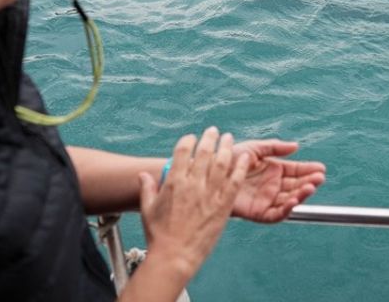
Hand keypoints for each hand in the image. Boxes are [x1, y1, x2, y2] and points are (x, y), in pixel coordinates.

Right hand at [138, 128, 248, 280]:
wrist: (174, 256)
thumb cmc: (159, 235)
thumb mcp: (148, 209)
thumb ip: (147, 188)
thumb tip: (143, 174)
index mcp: (174, 182)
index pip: (182, 151)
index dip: (188, 141)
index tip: (192, 138)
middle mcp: (193, 184)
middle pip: (204, 152)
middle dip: (209, 138)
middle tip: (213, 131)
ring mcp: (210, 194)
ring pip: (222, 162)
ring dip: (226, 147)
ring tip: (229, 138)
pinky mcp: (223, 205)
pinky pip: (235, 181)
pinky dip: (240, 167)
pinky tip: (245, 158)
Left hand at [230, 139, 326, 222]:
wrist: (211, 172)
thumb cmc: (229, 158)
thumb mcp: (254, 148)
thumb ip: (275, 147)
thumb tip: (296, 146)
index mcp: (274, 170)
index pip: (296, 171)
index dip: (308, 170)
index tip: (320, 168)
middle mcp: (273, 186)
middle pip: (296, 186)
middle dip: (309, 182)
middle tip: (319, 178)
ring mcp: (267, 200)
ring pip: (289, 200)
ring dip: (301, 195)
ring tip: (310, 187)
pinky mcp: (258, 213)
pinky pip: (276, 214)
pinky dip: (286, 209)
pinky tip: (293, 201)